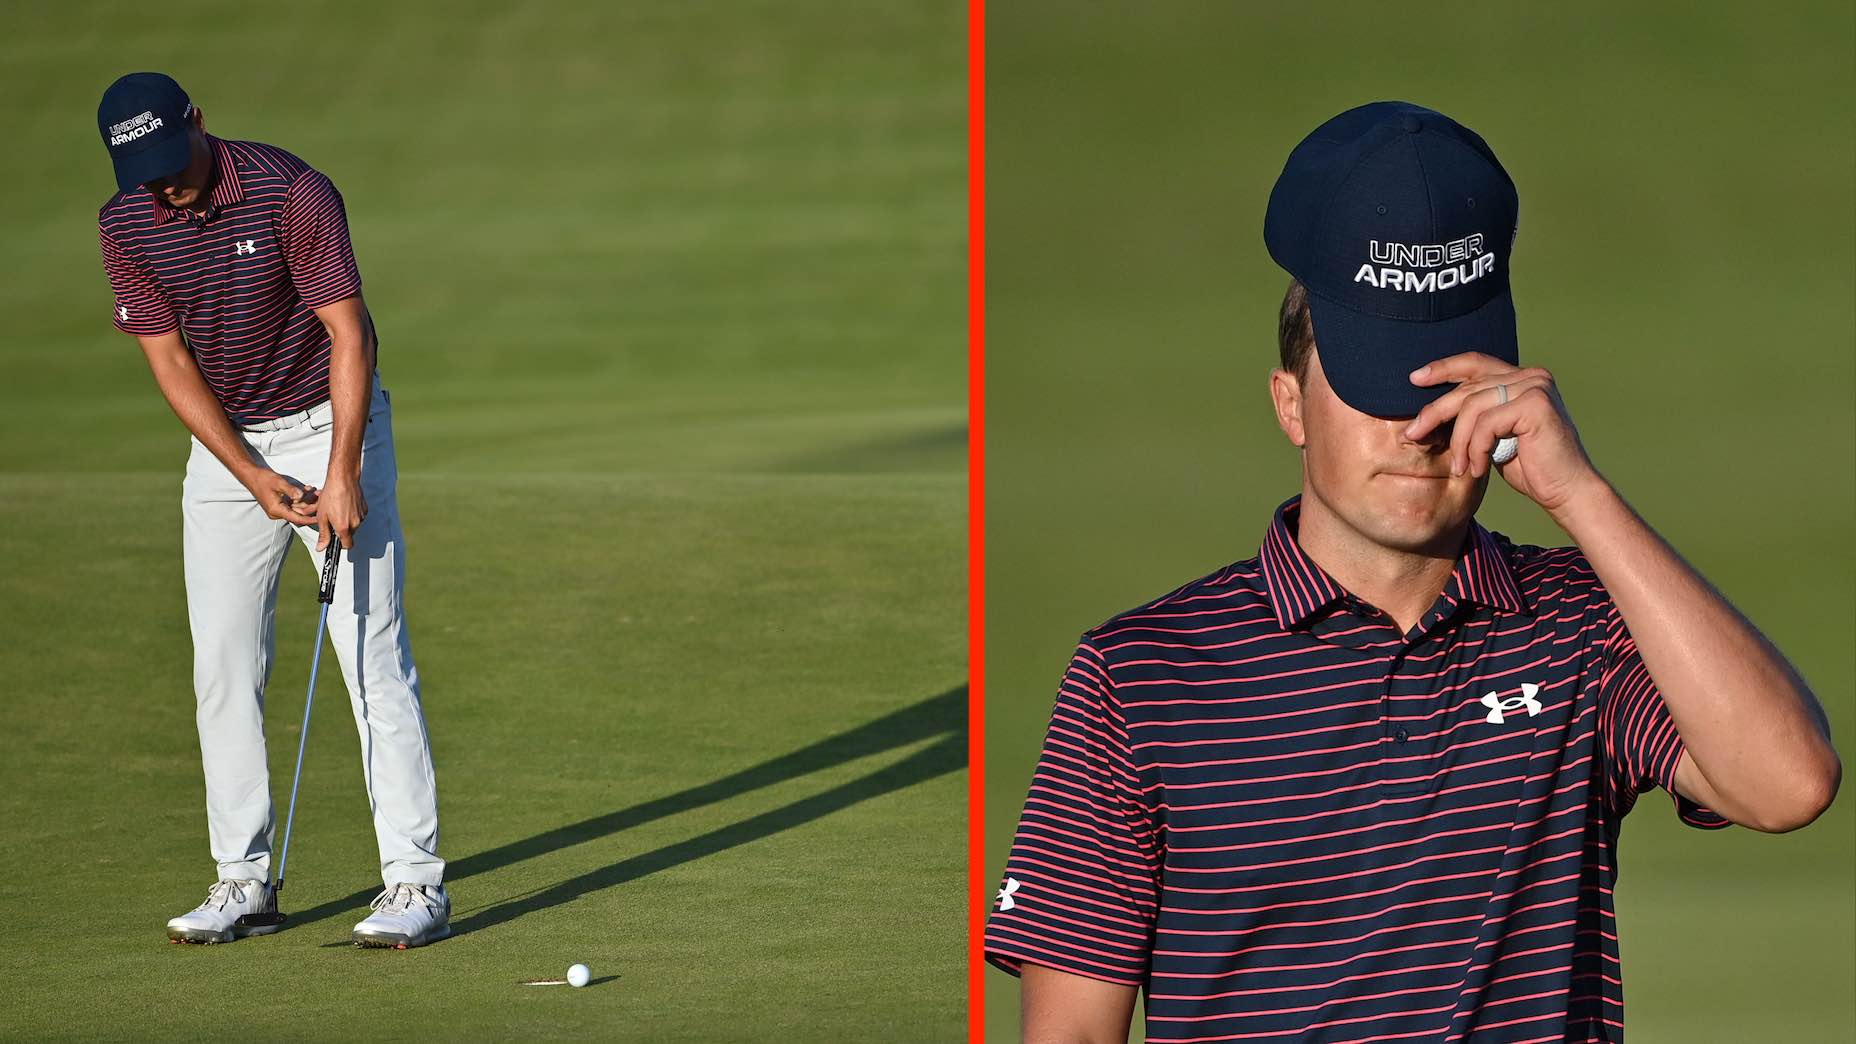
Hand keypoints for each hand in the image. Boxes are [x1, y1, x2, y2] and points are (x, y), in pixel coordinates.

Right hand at [242, 468, 318, 525]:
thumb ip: (291, 490)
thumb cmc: (263, 478)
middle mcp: (277, 512)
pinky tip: (309, 489)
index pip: (297, 518)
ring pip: (297, 507)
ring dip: (307, 500)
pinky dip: (301, 497)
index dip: (310, 519)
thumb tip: (301, 496)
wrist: (251, 475)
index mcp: (276, 510)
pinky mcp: (280, 504)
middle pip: (299, 513)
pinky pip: (293, 503)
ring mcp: (279, 508)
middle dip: (311, 506)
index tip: (321, 519)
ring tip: (318, 492)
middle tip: (323, 498)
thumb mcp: (279, 482)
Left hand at [314, 473, 367, 550]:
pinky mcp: (365, 508)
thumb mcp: (322, 516)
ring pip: (354, 525)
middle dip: (341, 530)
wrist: (343, 479)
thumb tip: (321, 547)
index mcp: (344, 528)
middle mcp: (355, 523)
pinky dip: (352, 513)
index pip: (347, 545)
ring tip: (337, 509)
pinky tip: (344, 504)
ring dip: (346, 521)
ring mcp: (361, 516)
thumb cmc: (331, 495)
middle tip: (332, 519)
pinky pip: (358, 516)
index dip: (340, 545)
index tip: (334, 540)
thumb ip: (323, 534)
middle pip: (350, 534)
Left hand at [1404, 352, 1606, 516]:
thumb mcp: (1495, 436)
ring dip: (1459, 442)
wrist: (1567, 492)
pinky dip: (1475, 449)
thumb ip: (1476, 416)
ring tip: (1458, 468)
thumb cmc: (1531, 468)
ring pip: (1472, 407)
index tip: (1414, 379)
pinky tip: (1477, 468)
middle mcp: (1531, 376)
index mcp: (1522, 379)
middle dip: (1435, 412)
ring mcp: (1535, 386)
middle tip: (1413, 434)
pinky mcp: (1536, 404)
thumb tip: (1433, 410)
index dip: (1442, 368)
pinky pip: (1486, 423)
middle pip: (1468, 387)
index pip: (1475, 363)